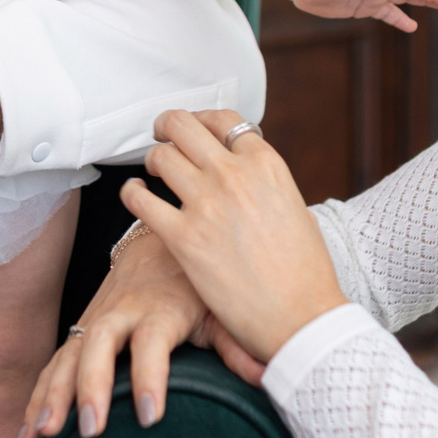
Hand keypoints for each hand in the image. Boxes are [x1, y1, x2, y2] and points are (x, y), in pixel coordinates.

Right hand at [19, 225, 264, 437]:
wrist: (159, 241)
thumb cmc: (196, 282)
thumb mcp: (220, 307)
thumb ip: (238, 342)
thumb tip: (267, 374)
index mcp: (161, 308)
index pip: (153, 341)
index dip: (150, 376)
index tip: (149, 415)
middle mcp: (122, 312)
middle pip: (99, 346)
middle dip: (90, 387)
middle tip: (88, 429)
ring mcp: (94, 321)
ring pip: (67, 357)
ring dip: (52, 396)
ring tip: (42, 436)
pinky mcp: (78, 333)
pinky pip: (53, 366)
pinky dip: (38, 398)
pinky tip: (27, 435)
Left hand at [123, 110, 346, 364]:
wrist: (302, 317)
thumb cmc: (305, 272)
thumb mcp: (294, 207)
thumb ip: (264, 183)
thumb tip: (244, 173)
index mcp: (266, 165)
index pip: (223, 120)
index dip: (202, 120)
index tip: (192, 130)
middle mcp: (234, 175)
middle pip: (182, 126)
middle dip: (167, 127)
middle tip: (161, 136)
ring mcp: (206, 204)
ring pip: (160, 158)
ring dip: (153, 161)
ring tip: (153, 175)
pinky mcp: (183, 238)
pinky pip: (140, 199)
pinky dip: (132, 193)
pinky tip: (136, 196)